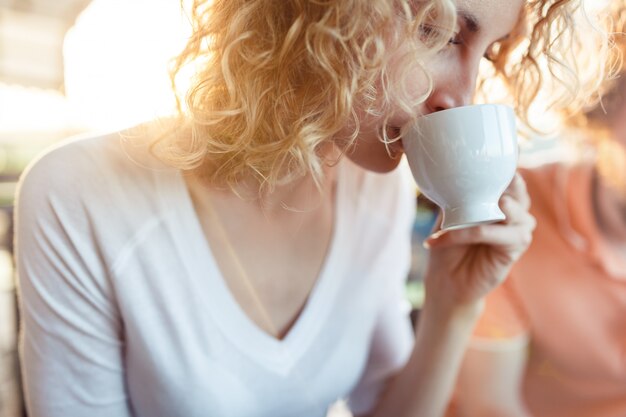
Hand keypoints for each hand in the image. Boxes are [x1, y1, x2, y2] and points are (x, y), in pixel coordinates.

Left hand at [422, 173, 535, 316]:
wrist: (446, 280)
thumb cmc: (449, 245)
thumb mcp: (448, 215)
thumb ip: (454, 195)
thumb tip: (446, 170)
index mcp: (500, 201)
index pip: (508, 178)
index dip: (507, 166)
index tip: (502, 152)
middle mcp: (513, 214)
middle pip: (519, 192)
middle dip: (512, 182)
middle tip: (506, 176)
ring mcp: (516, 233)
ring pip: (515, 213)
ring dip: (501, 207)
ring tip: (501, 203)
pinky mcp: (512, 251)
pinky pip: (495, 236)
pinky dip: (470, 233)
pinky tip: (448, 234)